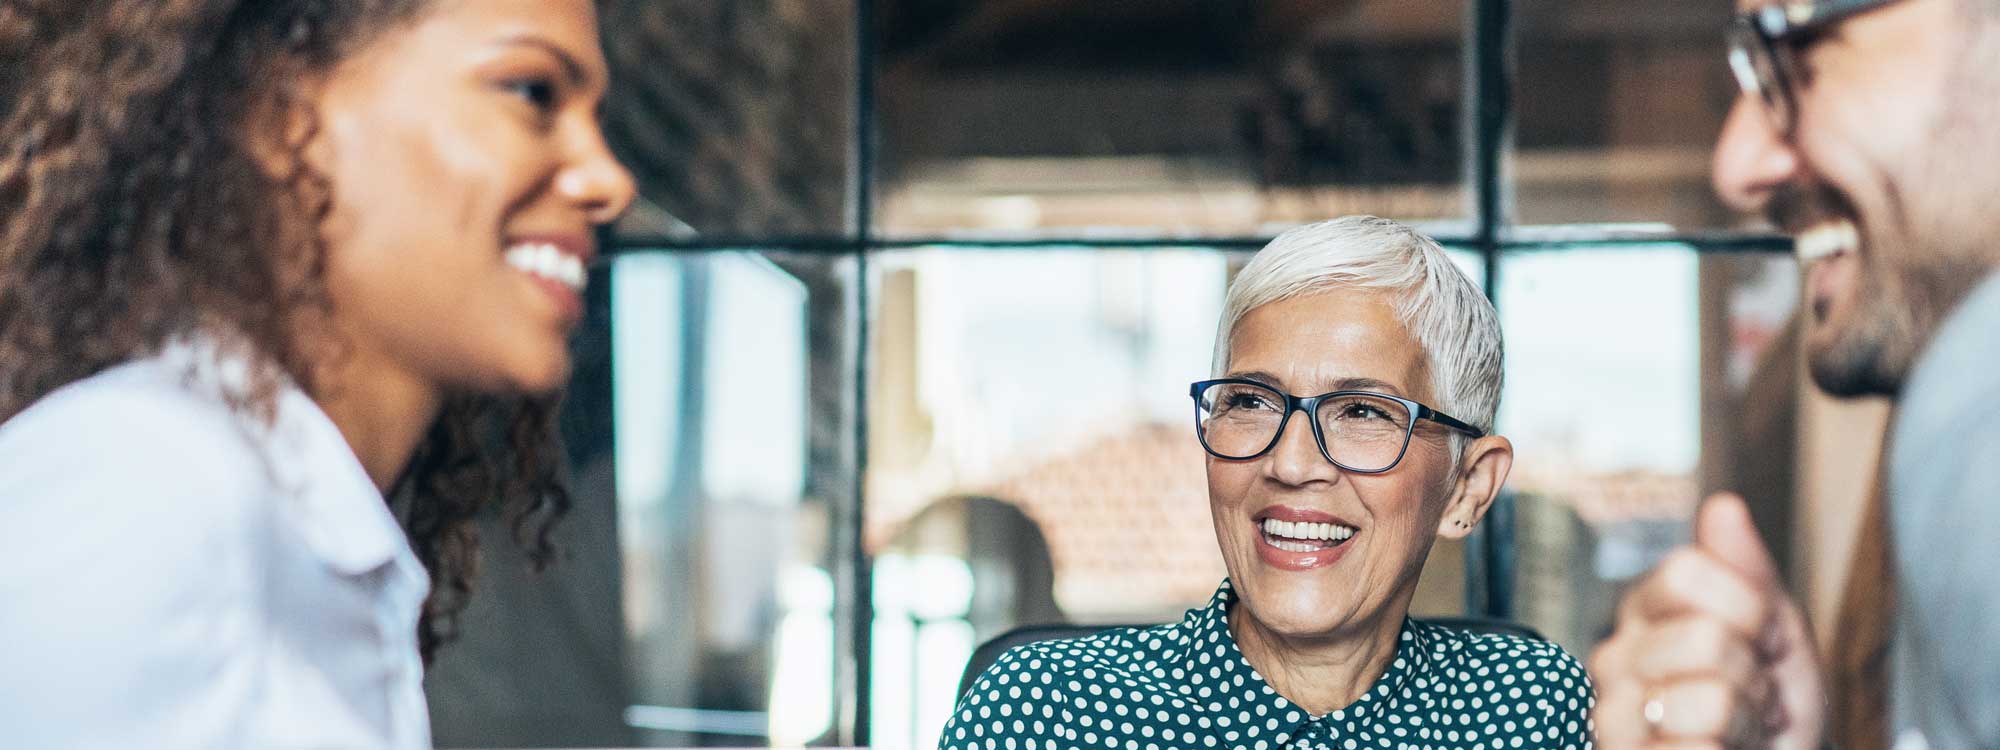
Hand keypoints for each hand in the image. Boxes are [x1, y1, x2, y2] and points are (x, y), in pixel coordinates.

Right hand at [1590, 493, 1824, 749]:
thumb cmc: (1768, 715)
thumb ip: (1748, 573)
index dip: (1748, 609)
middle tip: (1750, 698)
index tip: (1760, 642)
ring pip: (1709, 700)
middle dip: (1753, 675)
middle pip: (1704, 637)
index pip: (1687, 571)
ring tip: (1736, 733)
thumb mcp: (1777, 638)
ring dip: (1745, 725)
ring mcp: (1613, 719)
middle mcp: (1616, 659)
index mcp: (1646, 613)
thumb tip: (1723, 506)